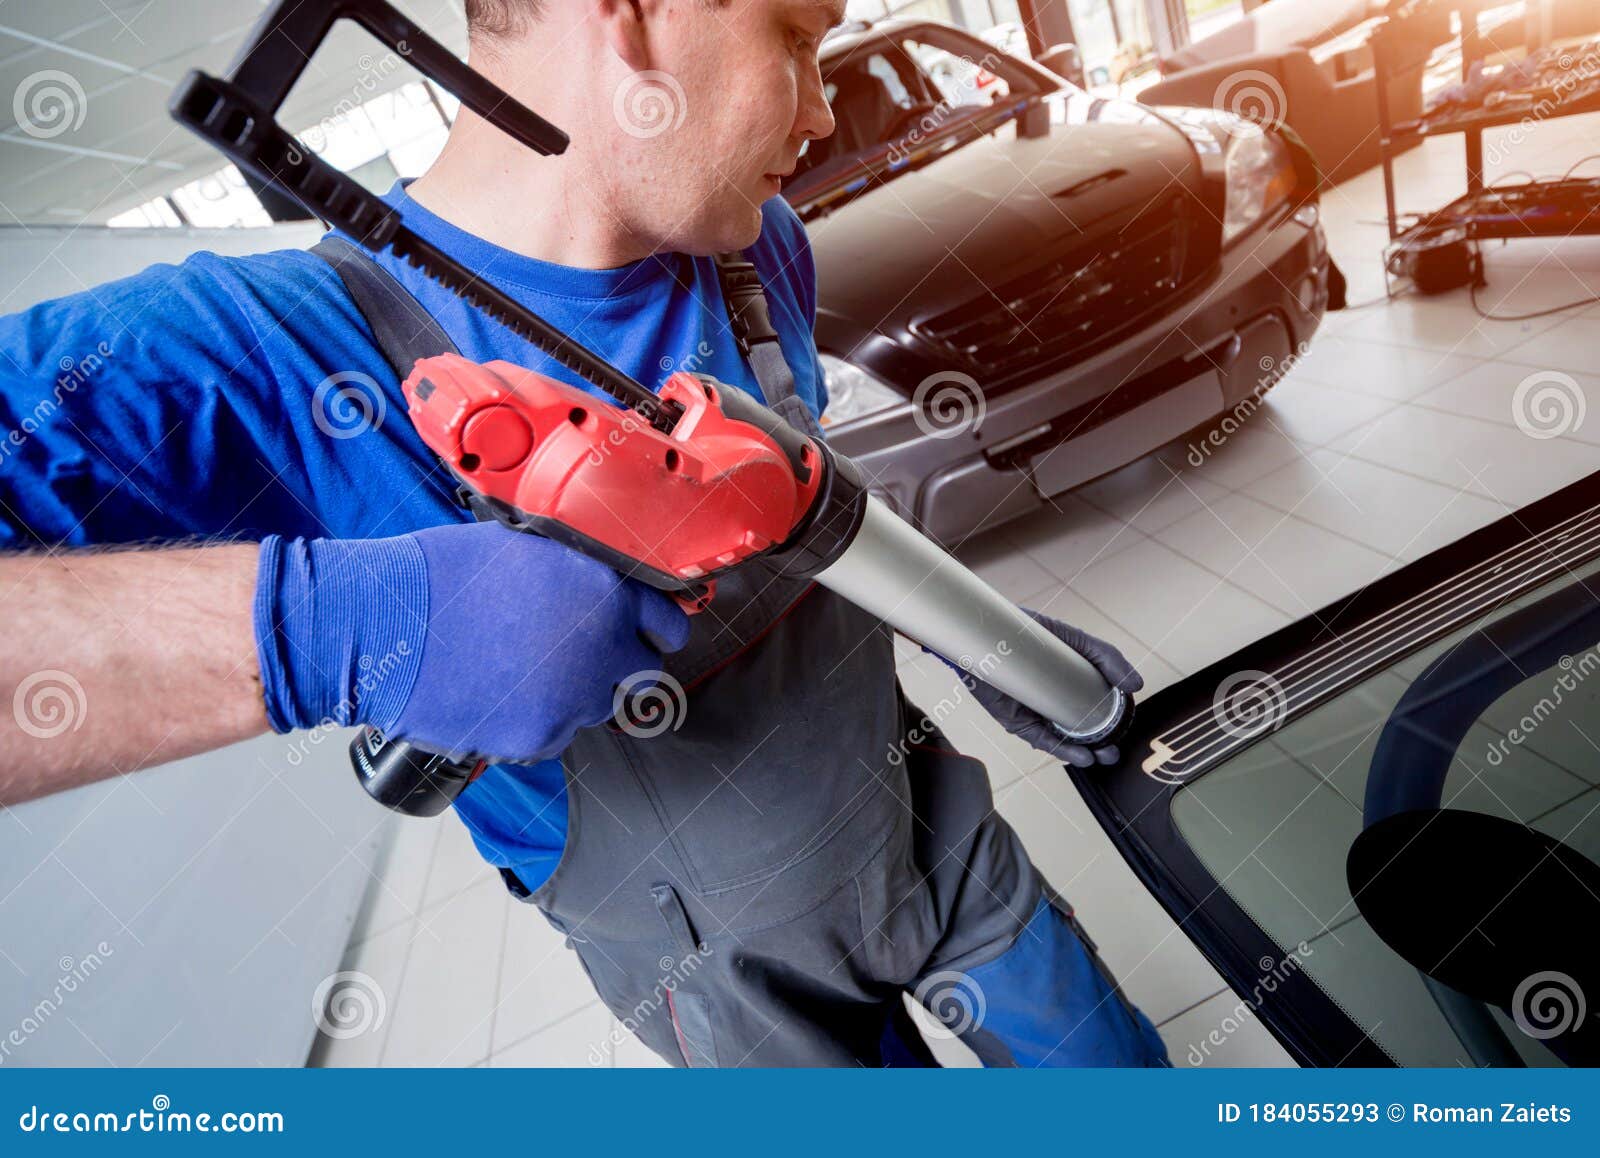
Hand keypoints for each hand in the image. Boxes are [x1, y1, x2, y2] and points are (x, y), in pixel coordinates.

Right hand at [254, 521, 690, 762]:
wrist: (381, 625)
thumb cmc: (440, 576)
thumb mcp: (527, 549)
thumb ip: (580, 572)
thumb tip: (605, 587)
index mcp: (606, 591)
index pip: (668, 624)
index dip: (656, 630)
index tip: (647, 636)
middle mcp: (602, 647)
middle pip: (642, 673)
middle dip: (618, 666)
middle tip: (579, 656)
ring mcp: (574, 698)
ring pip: (596, 707)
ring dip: (573, 693)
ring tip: (519, 667)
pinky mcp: (540, 736)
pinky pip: (555, 733)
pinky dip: (536, 720)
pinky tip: (497, 691)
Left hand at [942, 609, 1142, 766]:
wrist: (989, 631)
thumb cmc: (1029, 631)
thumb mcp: (1076, 640)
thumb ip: (1108, 658)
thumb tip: (1137, 686)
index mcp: (1069, 683)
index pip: (1094, 709)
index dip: (1112, 722)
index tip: (1126, 727)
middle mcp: (1053, 701)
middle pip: (1080, 730)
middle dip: (1100, 745)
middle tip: (1114, 751)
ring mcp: (1035, 712)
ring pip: (1062, 740)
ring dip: (1084, 752)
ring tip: (1102, 755)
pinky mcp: (1016, 720)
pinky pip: (1041, 740)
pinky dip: (1062, 750)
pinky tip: (1081, 755)